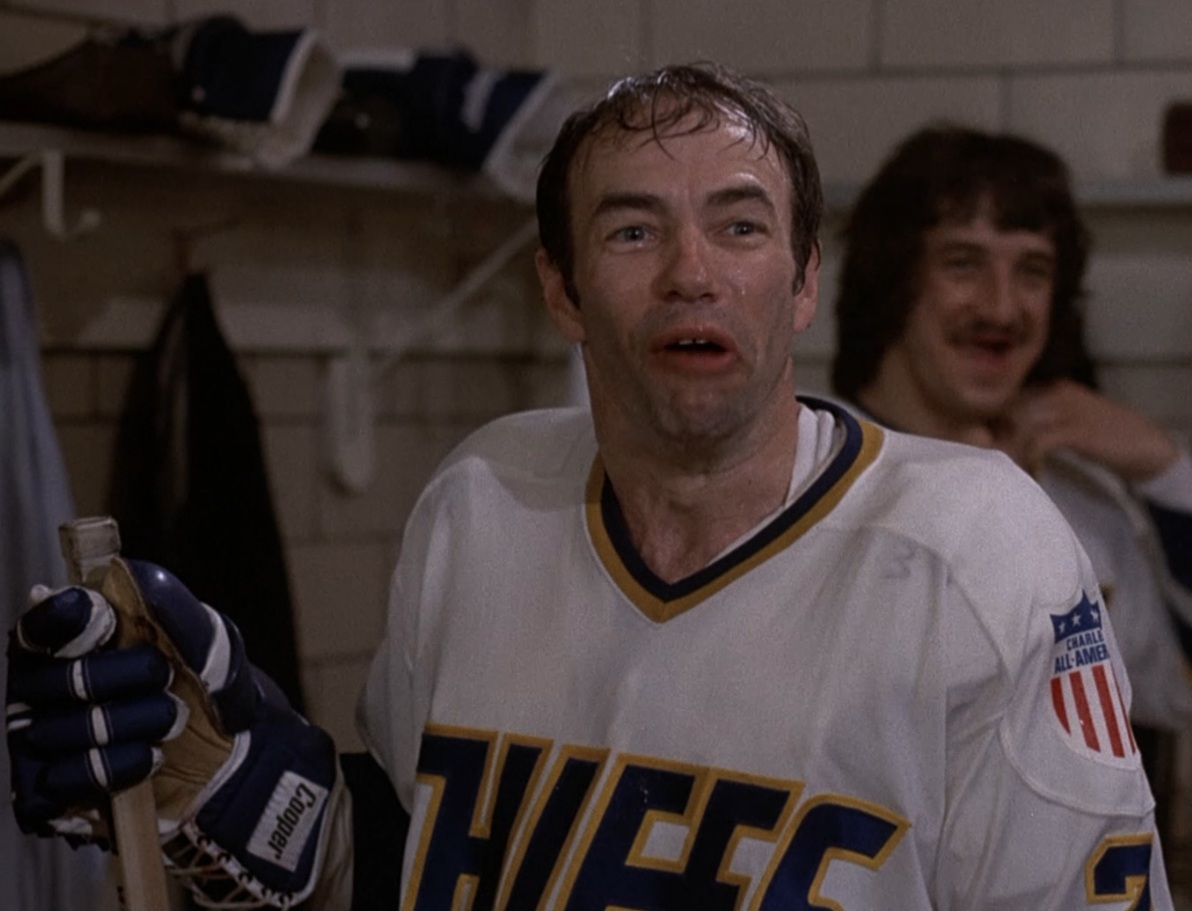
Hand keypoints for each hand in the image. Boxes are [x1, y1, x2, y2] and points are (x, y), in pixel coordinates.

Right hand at [6, 559, 336, 908]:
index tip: (104, 622)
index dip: (66, 622)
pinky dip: (117, 767)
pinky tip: (150, 757)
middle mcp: (38, 687)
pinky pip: (64, 780)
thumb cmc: (204, 682)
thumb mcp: (205, 638)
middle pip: (54, 678)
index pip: (40, 624)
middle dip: (126, 677)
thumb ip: (169, 606)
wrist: (230, 753)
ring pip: (62, 732)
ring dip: (132, 723)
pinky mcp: (45, 792)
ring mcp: (36, 741)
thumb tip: (126, 574)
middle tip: (165, 677)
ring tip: (171, 720)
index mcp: (69, 639)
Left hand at [994, 379, 1179, 481]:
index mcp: (1050, 387)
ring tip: (1005, 466)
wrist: (1142, 444)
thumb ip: (1034, 421)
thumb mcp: (1063, 420)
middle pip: (1007, 409)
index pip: (1006, 397)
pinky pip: (1039, 442)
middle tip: (988, 456)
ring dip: (1009, 448)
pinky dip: (1029, 457)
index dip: (988, 419)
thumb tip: (995, 433)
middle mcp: (1055, 392)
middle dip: (993, 434)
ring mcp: (1066, 409)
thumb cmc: (1099, 435)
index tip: (980, 440)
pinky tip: (1029, 469)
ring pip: (1019, 425)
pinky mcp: (1076, 429)